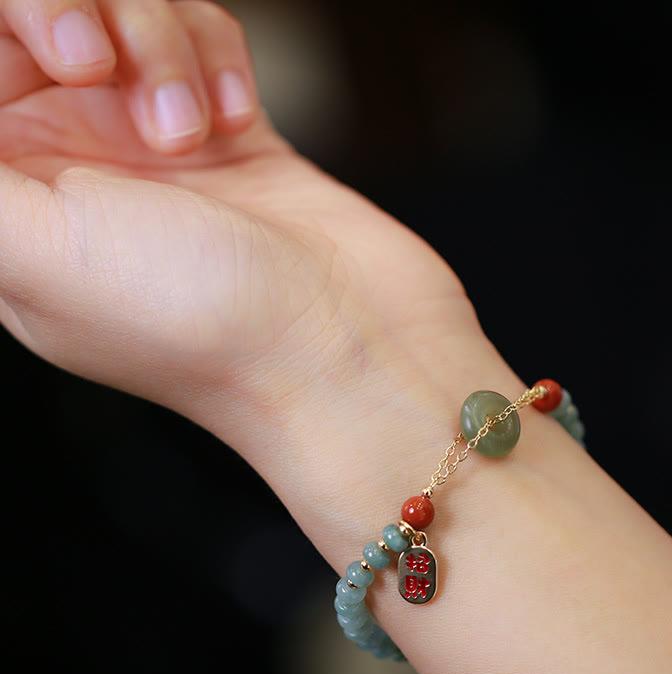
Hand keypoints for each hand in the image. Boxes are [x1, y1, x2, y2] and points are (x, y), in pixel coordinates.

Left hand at [0, 0, 477, 429]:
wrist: (343, 348)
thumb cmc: (203, 323)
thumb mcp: (36, 250)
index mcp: (11, 211)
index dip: (17, 32)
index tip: (73, 63)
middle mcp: (75, 175)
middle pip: (43, 26)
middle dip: (89, 20)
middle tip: (115, 75)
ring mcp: (156, 153)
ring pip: (128, 19)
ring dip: (164, 47)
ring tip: (200, 134)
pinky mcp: (232, 139)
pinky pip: (201, 38)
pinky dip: (219, 59)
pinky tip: (238, 124)